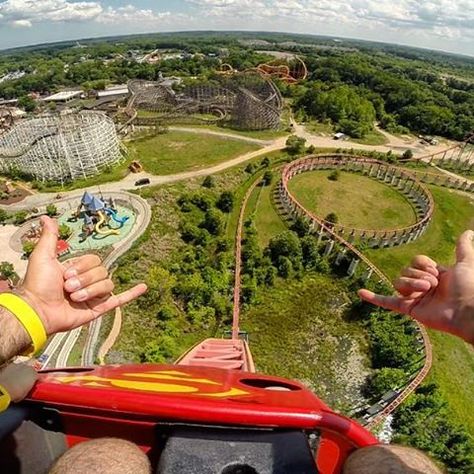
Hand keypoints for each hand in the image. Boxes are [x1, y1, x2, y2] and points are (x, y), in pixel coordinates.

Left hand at [0, 364, 36, 401]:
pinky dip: (14, 371)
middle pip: (32, 370)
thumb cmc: (15, 392)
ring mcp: (20, 365)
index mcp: (35, 375)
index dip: (38, 380)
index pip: (40, 376)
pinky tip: (11, 376)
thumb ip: (30, 388)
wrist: (3, 389)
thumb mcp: (26, 393)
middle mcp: (29, 368)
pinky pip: (15, 367)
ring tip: (18, 379)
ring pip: (24, 368)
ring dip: (22, 372)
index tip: (37, 383)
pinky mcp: (12, 365)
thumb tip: (28, 389)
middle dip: (30, 375)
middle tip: (26, 381)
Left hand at [19, 216, 146, 334]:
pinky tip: (143, 287)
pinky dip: (132, 293)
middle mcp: (87, 282)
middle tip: (68, 287)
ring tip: (74, 298)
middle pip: (102, 271)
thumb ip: (50, 237)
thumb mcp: (43, 256)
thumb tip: (46, 218)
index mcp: (77, 269)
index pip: (94, 260)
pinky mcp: (98, 308)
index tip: (64, 274)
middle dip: (85, 279)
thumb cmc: (38, 285)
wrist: (38, 310)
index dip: (82, 266)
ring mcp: (93, 295)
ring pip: (107, 284)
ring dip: (91, 290)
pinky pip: (120, 299)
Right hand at [359, 230, 473, 343]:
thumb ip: (463, 248)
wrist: (467, 310)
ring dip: (412, 284)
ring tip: (427, 291)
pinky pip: (387, 302)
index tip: (437, 271)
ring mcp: (414, 298)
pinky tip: (360, 292)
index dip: (423, 264)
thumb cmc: (469, 288)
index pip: (415, 261)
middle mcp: (422, 286)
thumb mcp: (465, 264)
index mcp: (433, 275)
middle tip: (434, 285)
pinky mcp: (408, 309)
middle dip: (420, 275)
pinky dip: (373, 298)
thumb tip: (468, 231)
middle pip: (406, 271)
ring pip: (399, 282)